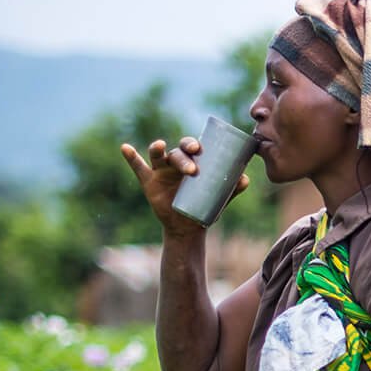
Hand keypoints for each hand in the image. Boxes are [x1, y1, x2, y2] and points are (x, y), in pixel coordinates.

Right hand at [119, 136, 249, 235]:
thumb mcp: (220, 199)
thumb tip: (245, 179)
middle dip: (183, 156)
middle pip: (177, 152)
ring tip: (158, 146)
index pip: (192, 147)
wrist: (189, 226)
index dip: (193, 144)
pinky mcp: (149, 182)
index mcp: (193, 161)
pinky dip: (131, 157)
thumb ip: (232, 189)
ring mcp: (161, 171)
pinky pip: (138, 167)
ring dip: (157, 149)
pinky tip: (125, 147)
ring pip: (158, 156)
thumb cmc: (205, 206)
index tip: (199, 149)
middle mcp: (176, 162)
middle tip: (192, 169)